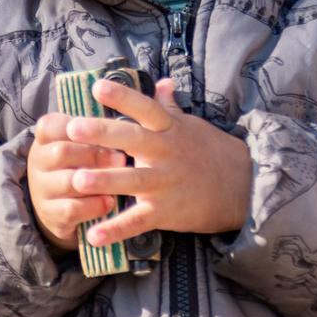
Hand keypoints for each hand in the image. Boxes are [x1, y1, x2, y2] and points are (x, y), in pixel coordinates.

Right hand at [28, 112, 126, 251]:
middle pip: (62, 152)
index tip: (106, 124)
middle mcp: (39, 160)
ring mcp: (42, 189)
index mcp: (47, 134)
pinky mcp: (50, 215)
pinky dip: (93, 205)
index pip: (53, 124)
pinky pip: (71, 210)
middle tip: (121, 157)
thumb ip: (110, 115)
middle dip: (94, 154)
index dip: (79, 126)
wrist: (60, 201)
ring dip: (97, 180)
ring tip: (121, 178)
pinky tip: (111, 201)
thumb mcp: (87, 135)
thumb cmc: (82, 157)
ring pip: (68, 182)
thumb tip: (163, 84)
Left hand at [65, 76, 252, 248]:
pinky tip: (93, 235)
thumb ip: (170, 105)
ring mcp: (166, 183)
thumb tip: (162, 81)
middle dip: (102, 134)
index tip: (97, 86)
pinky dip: (116, 229)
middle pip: (133, 139)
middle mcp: (166, 152)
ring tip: (77, 180)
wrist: (243, 186)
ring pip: (132, 180)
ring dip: (105, 181)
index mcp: (169, 129)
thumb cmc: (211, 151)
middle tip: (73, 128)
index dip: (122, 97)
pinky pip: (138, 221)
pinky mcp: (166, 211)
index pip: (144, 108)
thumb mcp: (190, 125)